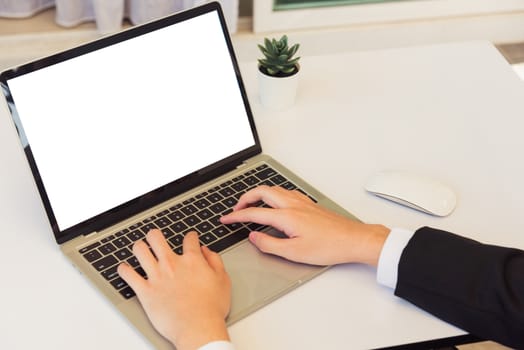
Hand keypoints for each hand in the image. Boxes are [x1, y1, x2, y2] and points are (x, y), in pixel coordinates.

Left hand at [118, 230, 230, 349]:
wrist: (197, 328)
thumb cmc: (210, 308)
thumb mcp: (223, 281)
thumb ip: (215, 261)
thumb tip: (207, 251)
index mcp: (192, 260)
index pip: (189, 239)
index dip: (191, 236)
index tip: (190, 238)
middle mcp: (171, 264)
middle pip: (156, 238)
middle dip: (155, 235)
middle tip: (155, 238)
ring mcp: (156, 276)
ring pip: (140, 250)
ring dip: (139, 247)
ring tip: (140, 249)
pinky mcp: (145, 291)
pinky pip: (128, 275)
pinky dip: (124, 270)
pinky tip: (124, 269)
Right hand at [221, 185, 389, 266]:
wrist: (353, 240)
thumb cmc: (328, 247)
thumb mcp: (294, 253)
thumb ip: (269, 244)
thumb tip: (254, 238)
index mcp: (286, 216)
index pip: (254, 213)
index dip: (236, 216)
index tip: (226, 219)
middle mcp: (293, 205)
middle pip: (262, 192)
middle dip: (245, 198)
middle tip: (236, 209)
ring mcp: (302, 202)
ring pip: (274, 190)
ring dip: (259, 194)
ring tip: (251, 204)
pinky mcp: (309, 205)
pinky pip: (285, 193)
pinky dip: (273, 195)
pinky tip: (276, 204)